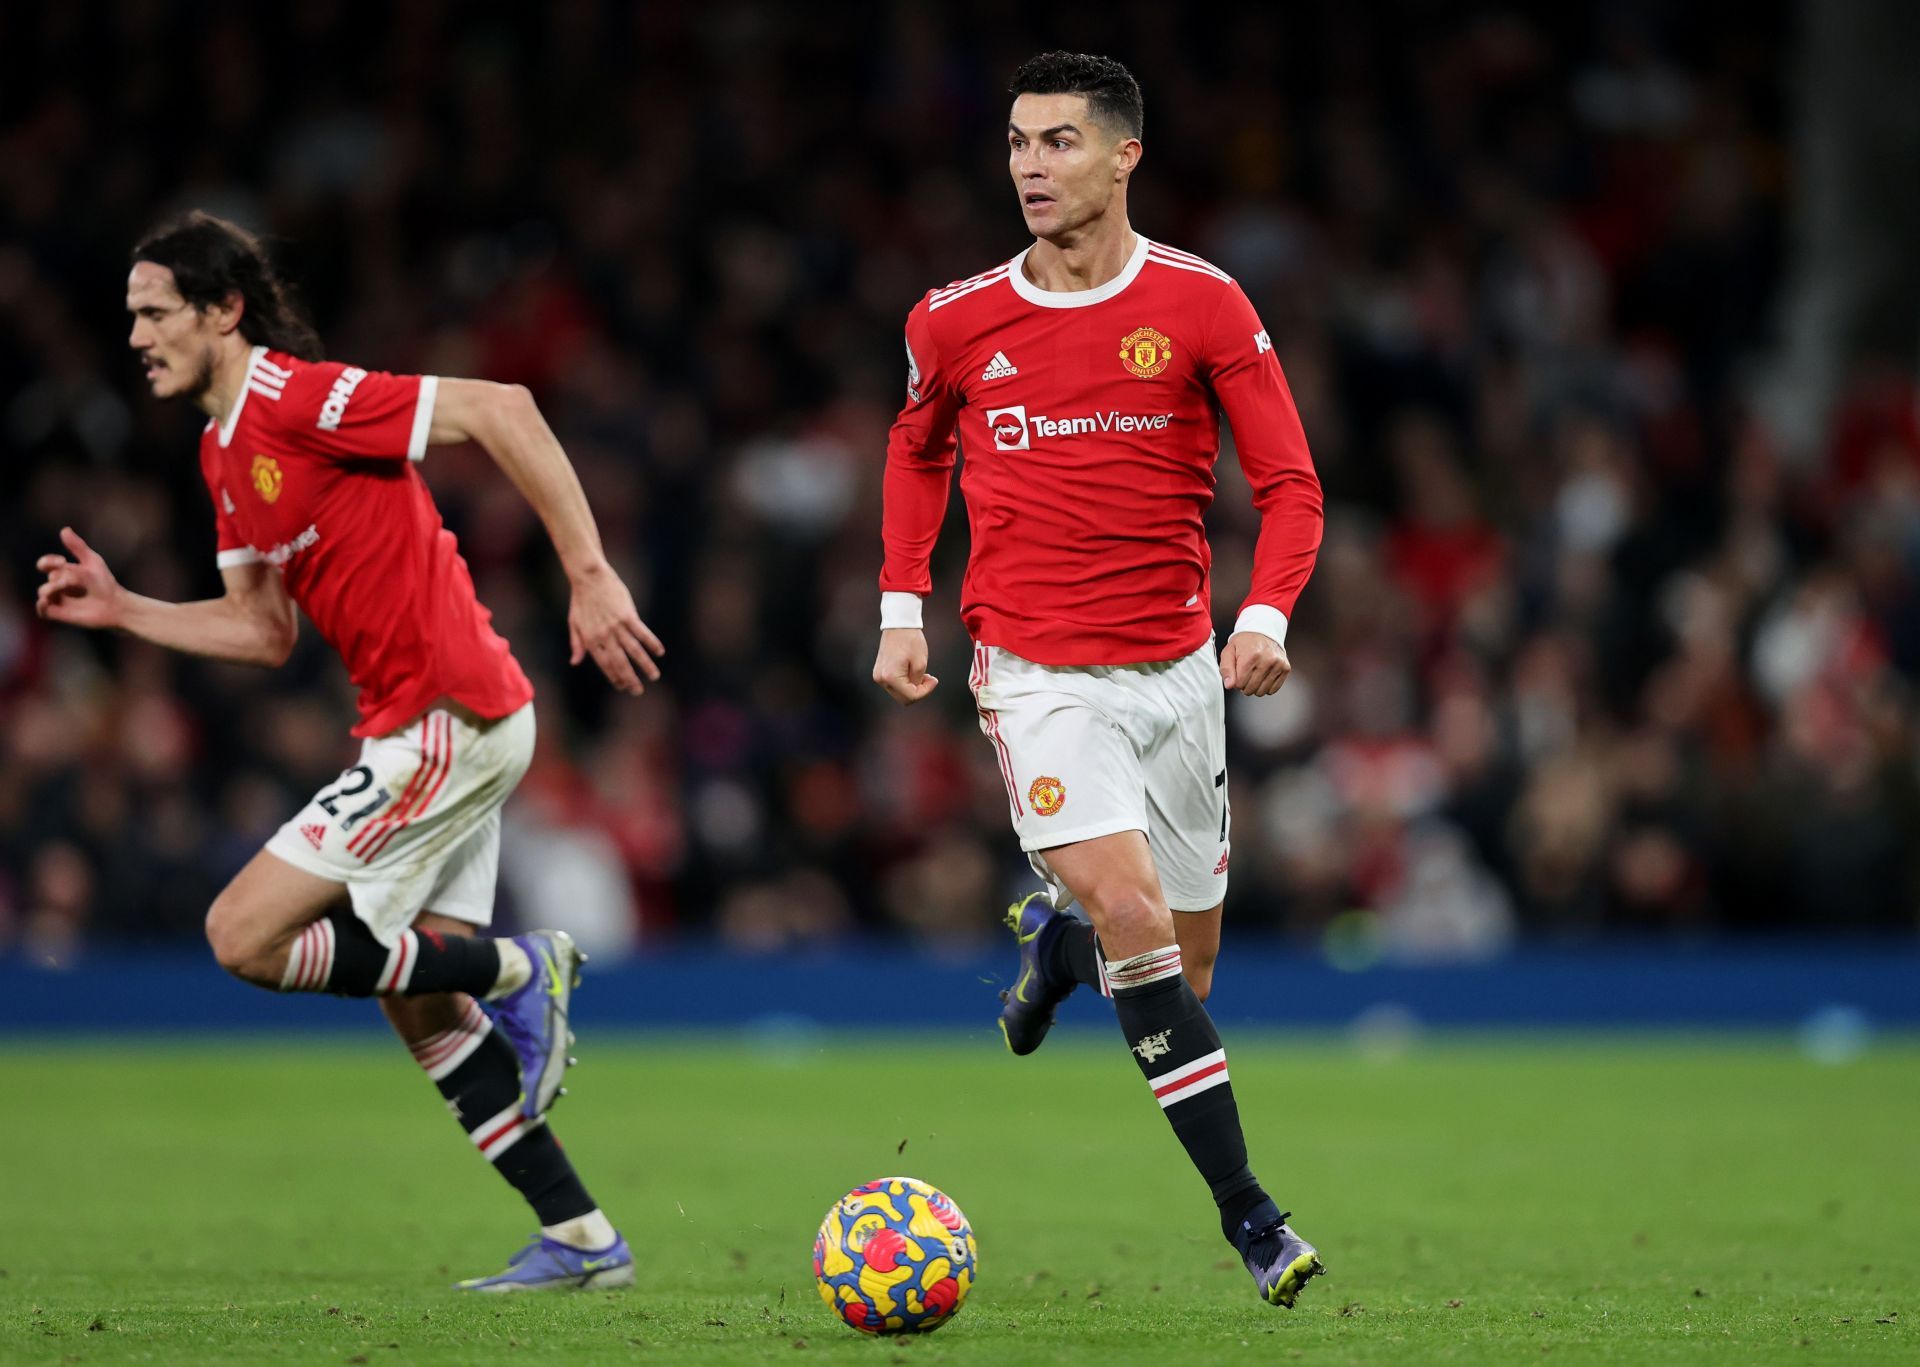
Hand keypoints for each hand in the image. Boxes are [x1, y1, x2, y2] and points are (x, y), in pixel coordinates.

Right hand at [35, 527, 124, 629]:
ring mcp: (58, 599)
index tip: (62, 561)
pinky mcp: (59, 613)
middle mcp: (58, 585)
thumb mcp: (93, 561)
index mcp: (64, 571)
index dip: (48, 561)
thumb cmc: (105, 583)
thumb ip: (78, 547)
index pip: (46, 564)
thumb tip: (64, 529)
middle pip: (50, 577)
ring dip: (51, 589)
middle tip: (72, 580)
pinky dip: (40, 606)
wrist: (116, 605)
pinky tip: (45, 602)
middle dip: (60, 577)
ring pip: (43, 592)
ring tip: (64, 588)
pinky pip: (42, 610)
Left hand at [567, 562, 663, 694]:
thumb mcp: (574, 623)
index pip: (605, 664)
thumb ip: (576, 644)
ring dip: (645, 665)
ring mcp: (617, 626)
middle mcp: (604, 636)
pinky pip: (642, 633)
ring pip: (634, 650)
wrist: (589, 577)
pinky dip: (652, 643)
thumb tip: (575, 662)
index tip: (623, 686)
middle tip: (638, 691)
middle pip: (620, 662)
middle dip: (630, 679)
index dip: (614, 677)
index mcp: (591, 639)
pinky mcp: (628, 615)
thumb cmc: (580, 600)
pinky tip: (660, 652)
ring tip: (654, 676)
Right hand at [872, 628, 938, 704]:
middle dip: (919, 691)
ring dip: (912, 687)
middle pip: (903, 698)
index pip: (911, 696)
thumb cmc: (911, 640)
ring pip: (899, 693)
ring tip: (922, 674)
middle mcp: (881, 679)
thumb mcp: (920, 663)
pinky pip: (894, 685)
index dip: (926, 691)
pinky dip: (905, 682)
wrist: (898, 624)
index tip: (935, 679)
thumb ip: (918, 682)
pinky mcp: (879, 672)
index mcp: (891, 677)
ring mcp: (878, 676)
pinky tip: (912, 672)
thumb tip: (915, 690)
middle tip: (929, 678)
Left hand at [1219, 630, 1290, 696]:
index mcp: (1251, 655)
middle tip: (1245, 675)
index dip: (1236, 682)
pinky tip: (1263, 677)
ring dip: (1255, 687)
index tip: (1237, 674)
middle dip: (1244, 686)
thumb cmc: (1244, 643)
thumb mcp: (1229, 652)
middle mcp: (1267, 660)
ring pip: (1262, 691)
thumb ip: (1226, 669)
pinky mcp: (1285, 668)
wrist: (1263, 631)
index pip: (1239, 684)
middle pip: (1251, 689)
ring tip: (1254, 675)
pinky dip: (1266, 687)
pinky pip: (1273, 689)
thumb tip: (1229, 685)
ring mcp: (1278, 664)